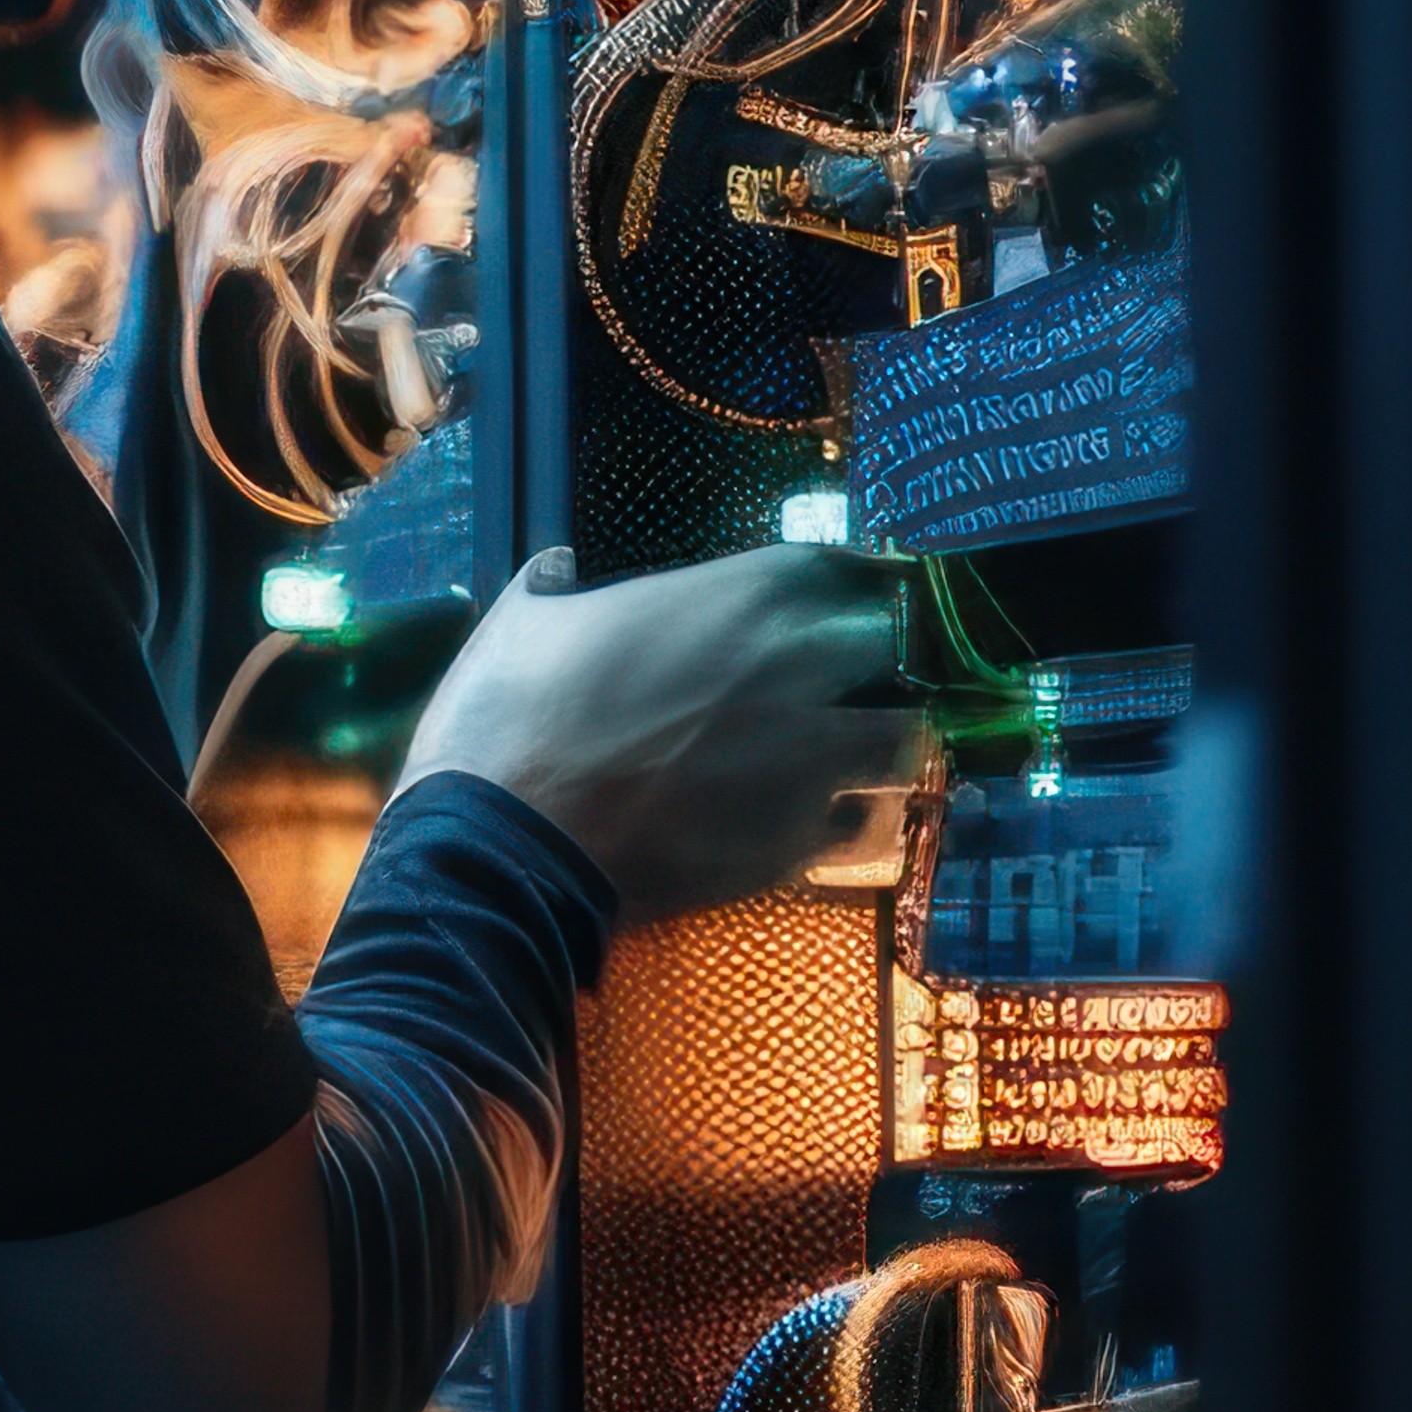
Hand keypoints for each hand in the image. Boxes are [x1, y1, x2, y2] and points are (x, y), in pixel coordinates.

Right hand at [393, 541, 932, 923]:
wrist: (508, 844)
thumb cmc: (512, 716)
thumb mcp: (523, 620)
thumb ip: (559, 584)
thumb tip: (563, 567)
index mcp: (745, 596)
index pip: (852, 569)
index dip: (857, 584)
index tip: (852, 595)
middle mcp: (801, 669)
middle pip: (902, 648)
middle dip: (885, 657)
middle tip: (855, 672)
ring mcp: (809, 761)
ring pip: (901, 739)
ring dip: (880, 738)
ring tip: (849, 748)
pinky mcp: (797, 841)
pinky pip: (855, 823)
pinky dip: (841, 818)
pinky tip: (806, 818)